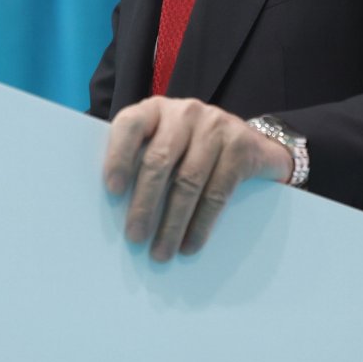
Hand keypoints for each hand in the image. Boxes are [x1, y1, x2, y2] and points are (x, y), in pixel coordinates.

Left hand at [102, 97, 292, 261]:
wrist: (250, 143)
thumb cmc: (191, 148)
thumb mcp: (165, 144)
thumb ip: (141, 161)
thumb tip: (113, 208)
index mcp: (155, 110)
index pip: (130, 125)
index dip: (119, 157)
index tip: (112, 191)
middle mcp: (185, 113)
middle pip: (159, 160)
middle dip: (144, 203)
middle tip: (134, 237)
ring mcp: (216, 126)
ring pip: (188, 181)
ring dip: (173, 223)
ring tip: (161, 252)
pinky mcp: (242, 147)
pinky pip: (218, 192)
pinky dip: (201, 224)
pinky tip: (190, 244)